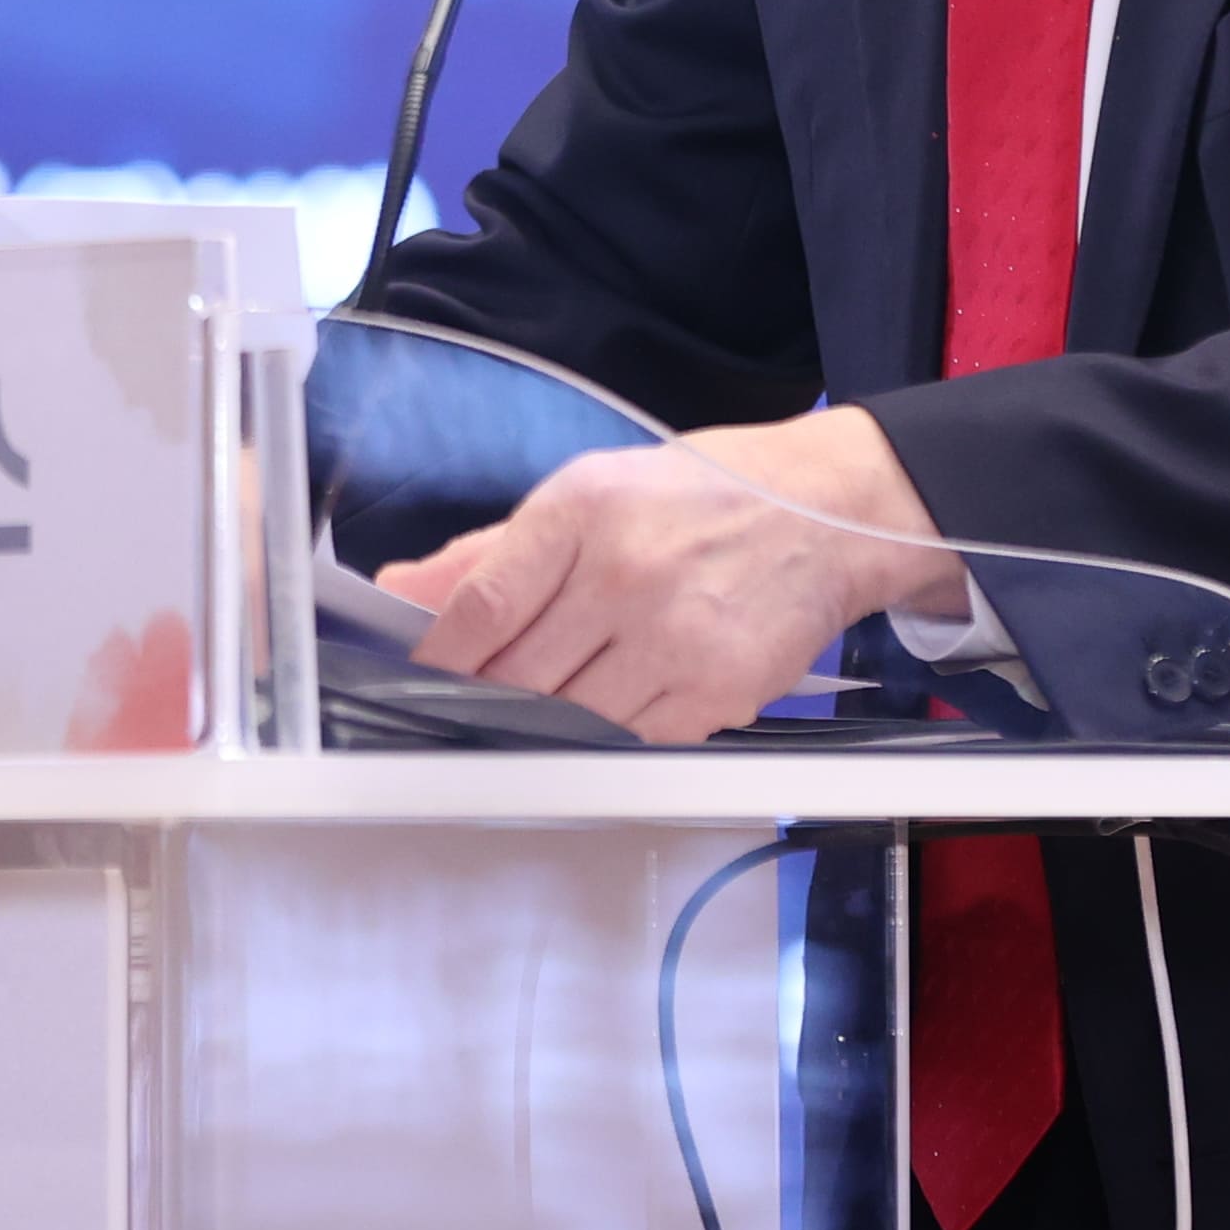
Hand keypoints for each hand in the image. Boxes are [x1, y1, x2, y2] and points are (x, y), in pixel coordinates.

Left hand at [376, 407, 970, 744]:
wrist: (829, 514)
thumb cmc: (702, 495)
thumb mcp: (591, 491)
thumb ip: (492, 553)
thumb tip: (400, 592)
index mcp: (583, 510)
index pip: (482, 602)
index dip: (438, 655)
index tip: (419, 678)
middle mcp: (626, 574)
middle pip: (517, 672)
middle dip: (485, 694)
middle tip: (476, 699)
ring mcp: (674, 639)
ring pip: (569, 716)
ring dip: (544, 719)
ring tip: (549, 699)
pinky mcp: (717, 692)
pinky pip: (633, 738)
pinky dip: (610, 732)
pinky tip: (615, 700)